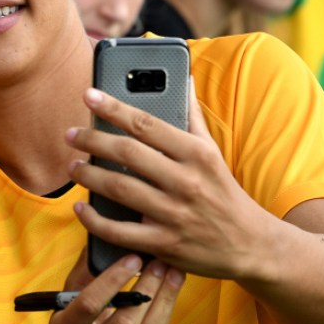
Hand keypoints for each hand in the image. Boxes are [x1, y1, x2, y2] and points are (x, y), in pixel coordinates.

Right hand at [41, 252, 182, 323]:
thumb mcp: (63, 303)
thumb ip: (83, 274)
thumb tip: (104, 239)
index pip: (89, 305)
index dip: (112, 280)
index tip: (133, 257)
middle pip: (124, 323)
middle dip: (147, 289)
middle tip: (160, 262)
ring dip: (164, 300)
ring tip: (173, 274)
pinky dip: (165, 314)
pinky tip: (170, 293)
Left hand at [67, 88, 272, 280]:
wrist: (251, 245)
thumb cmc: (224, 192)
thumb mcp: (213, 152)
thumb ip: (192, 117)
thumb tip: (184, 79)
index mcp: (197, 154)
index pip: (147, 124)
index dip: (114, 107)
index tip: (89, 95)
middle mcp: (186, 182)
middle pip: (128, 154)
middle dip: (92, 140)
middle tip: (71, 134)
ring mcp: (175, 214)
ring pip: (119, 189)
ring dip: (89, 176)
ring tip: (73, 165)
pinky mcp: (165, 244)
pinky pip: (119, 232)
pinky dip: (94, 220)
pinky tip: (80, 208)